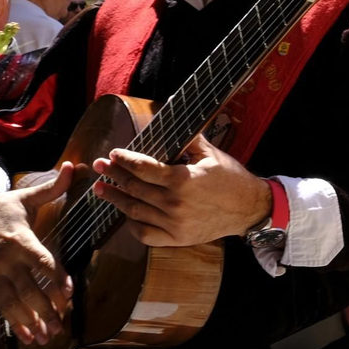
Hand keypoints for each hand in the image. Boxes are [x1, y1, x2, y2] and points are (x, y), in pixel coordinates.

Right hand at [0, 163, 74, 345]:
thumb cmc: (4, 206)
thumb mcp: (26, 196)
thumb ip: (52, 188)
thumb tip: (73, 166)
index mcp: (20, 238)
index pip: (41, 261)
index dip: (55, 277)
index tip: (69, 293)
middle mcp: (7, 259)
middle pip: (29, 288)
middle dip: (46, 308)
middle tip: (61, 325)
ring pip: (14, 302)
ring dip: (31, 321)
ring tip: (47, 337)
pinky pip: (2, 305)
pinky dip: (15, 321)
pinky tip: (28, 336)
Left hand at [92, 134, 271, 246]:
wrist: (249, 208)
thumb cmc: (230, 178)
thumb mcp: (210, 153)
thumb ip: (187, 136)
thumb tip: (170, 109)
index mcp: (182, 180)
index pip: (143, 168)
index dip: (125, 160)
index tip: (113, 154)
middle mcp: (175, 203)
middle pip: (134, 188)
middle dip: (113, 175)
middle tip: (99, 167)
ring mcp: (174, 224)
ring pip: (135, 211)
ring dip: (115, 199)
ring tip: (101, 189)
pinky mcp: (177, 238)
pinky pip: (146, 235)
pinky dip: (132, 225)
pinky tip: (125, 215)